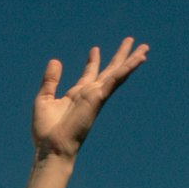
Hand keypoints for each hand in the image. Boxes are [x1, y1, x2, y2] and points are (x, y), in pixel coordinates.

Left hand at [32, 37, 148, 160]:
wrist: (52, 147)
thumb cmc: (46, 130)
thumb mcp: (44, 99)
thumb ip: (50, 80)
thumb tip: (55, 60)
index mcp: (76, 94)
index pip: (89, 74)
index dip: (93, 61)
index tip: (95, 49)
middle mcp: (89, 94)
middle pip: (109, 71)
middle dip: (120, 56)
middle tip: (130, 40)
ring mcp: (96, 96)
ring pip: (118, 73)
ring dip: (131, 60)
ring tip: (144, 47)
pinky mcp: (99, 98)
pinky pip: (115, 80)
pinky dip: (128, 69)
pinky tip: (139, 58)